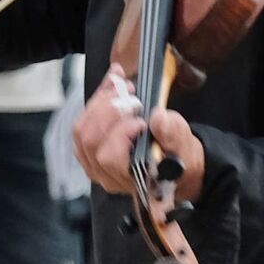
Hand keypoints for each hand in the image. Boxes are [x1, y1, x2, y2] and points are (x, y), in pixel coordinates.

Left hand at [72, 64, 204, 202]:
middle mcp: (108, 175)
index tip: (141, 118)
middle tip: (129, 94)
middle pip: (90, 141)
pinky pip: (82, 123)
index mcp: (132, 178)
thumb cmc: (176, 153)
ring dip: (100, 103)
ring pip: (81, 131)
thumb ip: (172, 133)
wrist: (171, 157)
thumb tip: (158, 118)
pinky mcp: (88, 149)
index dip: (121, 133)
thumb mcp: (183, 143)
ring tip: (121, 87)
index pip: (111, 158)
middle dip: (108, 111)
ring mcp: (94, 164)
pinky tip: (112, 86)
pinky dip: (96, 101)